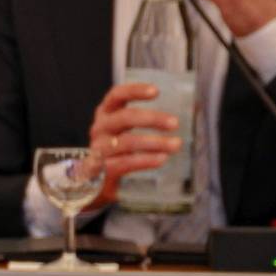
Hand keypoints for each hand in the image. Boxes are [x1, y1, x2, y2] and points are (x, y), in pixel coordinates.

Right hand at [87, 81, 183, 207]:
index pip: (116, 96)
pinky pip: (124, 163)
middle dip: (152, 119)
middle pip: (124, 118)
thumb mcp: (125, 133)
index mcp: (105, 114)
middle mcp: (99, 129)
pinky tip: (161, 159)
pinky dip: (144, 160)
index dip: (134, 91)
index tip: (156, 92)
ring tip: (175, 145)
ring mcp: (98, 150)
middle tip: (175, 123)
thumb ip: (146, 123)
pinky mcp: (101, 171)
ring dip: (154, 142)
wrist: (90, 184)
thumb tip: (186, 114)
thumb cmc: (115, 152)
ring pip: (127, 142)